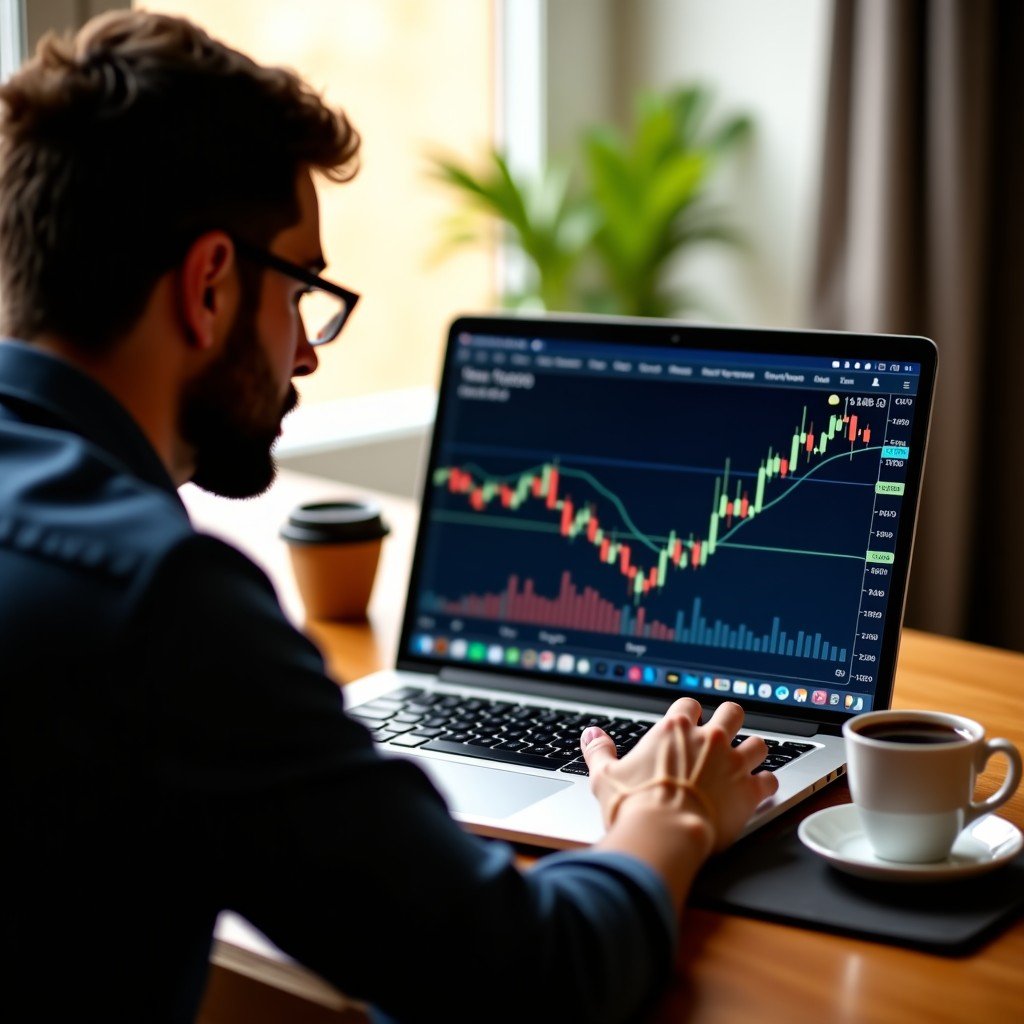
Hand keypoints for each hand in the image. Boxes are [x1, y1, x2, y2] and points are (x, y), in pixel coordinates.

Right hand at [581, 698, 778, 852]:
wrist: (664, 833)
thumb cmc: (634, 805)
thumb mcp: (605, 775)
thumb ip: (599, 751)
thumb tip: (591, 735)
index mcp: (674, 730)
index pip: (690, 704)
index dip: (690, 714)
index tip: (687, 725)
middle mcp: (708, 740)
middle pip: (732, 712)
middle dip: (730, 720)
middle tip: (723, 735)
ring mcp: (733, 764)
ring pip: (758, 743)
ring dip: (753, 751)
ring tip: (746, 761)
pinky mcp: (750, 791)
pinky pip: (770, 779)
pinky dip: (766, 784)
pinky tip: (759, 790)